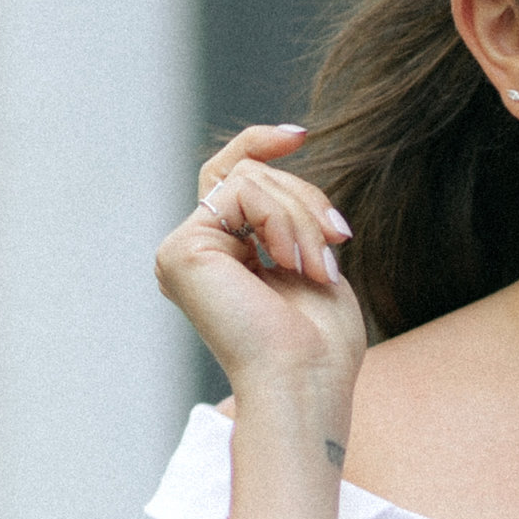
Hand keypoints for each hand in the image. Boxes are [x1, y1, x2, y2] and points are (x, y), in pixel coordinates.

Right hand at [156, 124, 363, 518]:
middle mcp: (195, 253)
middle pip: (249, 174)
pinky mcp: (182, 251)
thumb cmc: (320, 345)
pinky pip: (243, 194)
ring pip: (249, 180)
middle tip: (336, 242)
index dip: (259, 144)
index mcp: (223, 259)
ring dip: (300, 216)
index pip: (232, 178)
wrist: (305, 383)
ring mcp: (183, 251)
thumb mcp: (312, 260)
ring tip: (315, 268)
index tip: (300, 135)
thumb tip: (283, 165)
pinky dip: (282, 221)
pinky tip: (290, 264)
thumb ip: (292, 218)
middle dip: (305, 200)